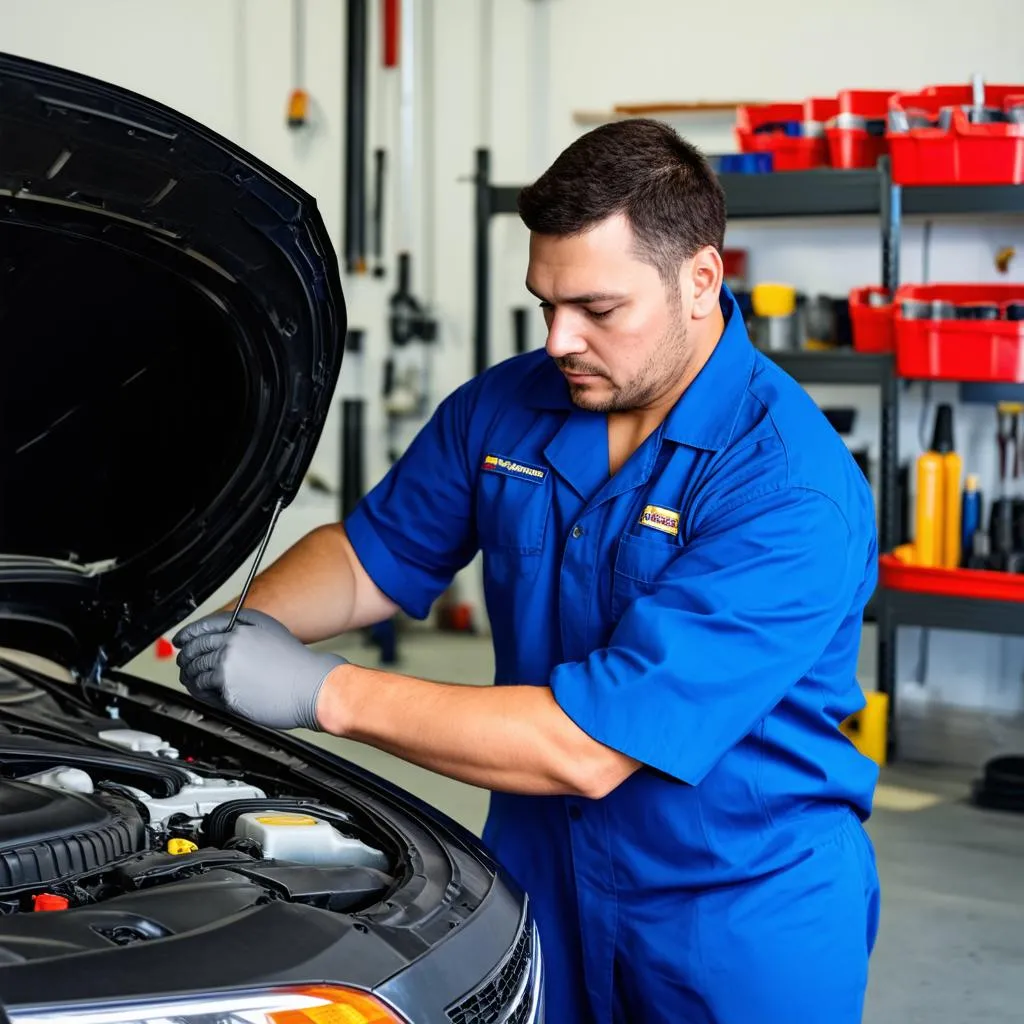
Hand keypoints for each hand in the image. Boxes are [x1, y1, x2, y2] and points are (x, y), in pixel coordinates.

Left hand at [172, 610, 345, 731]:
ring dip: (190, 676)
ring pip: (195, 670)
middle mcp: (232, 642)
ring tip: (191, 679)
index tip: (181, 640)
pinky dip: (201, 691)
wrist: (311, 686)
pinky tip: (205, 692)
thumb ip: (244, 631)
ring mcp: (227, 665)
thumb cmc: (296, 664)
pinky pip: (204, 690)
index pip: (203, 626)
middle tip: (184, 663)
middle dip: (185, 657)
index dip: (187, 634)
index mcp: (242, 626)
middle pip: (194, 648)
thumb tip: (220, 639)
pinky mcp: (227, 688)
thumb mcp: (271, 633)